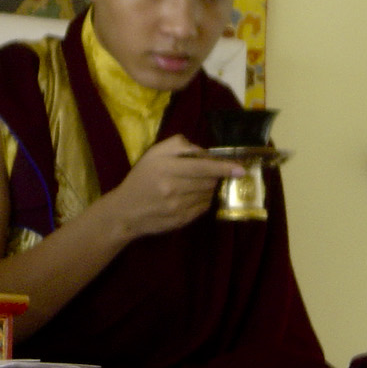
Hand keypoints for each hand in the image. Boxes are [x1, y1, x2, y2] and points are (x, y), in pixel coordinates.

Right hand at [101, 134, 241, 240]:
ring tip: (196, 184)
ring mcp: (178, 207)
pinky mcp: (181, 221)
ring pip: (208, 195)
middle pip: (209, 181)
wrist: (125, 211)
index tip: (241, 169)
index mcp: (167, 169)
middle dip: (215, 175)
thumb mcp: (153, 154)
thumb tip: (203, 152)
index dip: (224, 168)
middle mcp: (173, 189)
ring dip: (209, 188)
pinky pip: (203, 208)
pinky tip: (192, 196)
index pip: (203, 167)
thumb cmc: (141, 178)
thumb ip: (179, 145)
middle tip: (210, 172)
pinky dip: (204, 200)